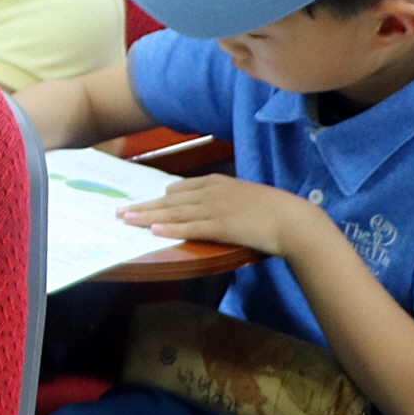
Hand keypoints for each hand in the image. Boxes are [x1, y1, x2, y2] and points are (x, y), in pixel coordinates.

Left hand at [119, 173, 329, 258]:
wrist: (293, 219)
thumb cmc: (273, 210)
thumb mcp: (244, 197)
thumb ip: (224, 200)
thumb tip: (208, 208)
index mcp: (217, 182)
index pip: (180, 188)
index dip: (159, 197)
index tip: (141, 201)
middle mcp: (212, 192)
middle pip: (170, 200)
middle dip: (144, 206)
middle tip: (120, 211)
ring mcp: (215, 208)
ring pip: (174, 213)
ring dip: (148, 217)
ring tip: (126, 220)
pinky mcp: (221, 226)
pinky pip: (190, 228)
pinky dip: (171, 229)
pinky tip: (154, 231)